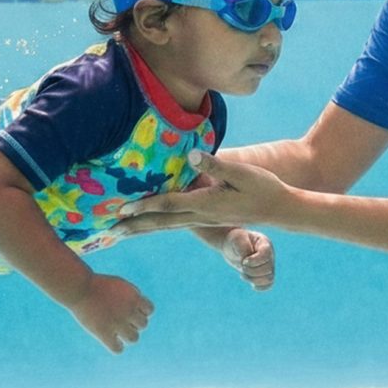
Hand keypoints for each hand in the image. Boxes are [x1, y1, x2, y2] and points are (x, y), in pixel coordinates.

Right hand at [66, 273, 154, 353]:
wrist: (79, 288)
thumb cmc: (97, 284)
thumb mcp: (118, 285)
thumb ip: (131, 295)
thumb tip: (139, 308)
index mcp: (134, 297)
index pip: (149, 310)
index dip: (140, 310)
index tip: (130, 308)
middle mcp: (129, 310)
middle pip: (143, 325)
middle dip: (133, 322)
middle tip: (120, 318)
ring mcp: (117, 323)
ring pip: (134, 338)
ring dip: (127, 335)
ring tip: (116, 330)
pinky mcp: (104, 333)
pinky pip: (118, 349)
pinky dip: (116, 346)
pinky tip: (109, 339)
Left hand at [116, 150, 292, 232]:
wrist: (279, 209)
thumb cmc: (262, 187)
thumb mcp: (242, 173)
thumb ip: (216, 165)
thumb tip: (192, 155)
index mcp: (206, 204)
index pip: (169, 205)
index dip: (146, 205)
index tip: (124, 208)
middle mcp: (200, 215)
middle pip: (161, 222)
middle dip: (134, 225)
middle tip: (108, 231)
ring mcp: (202, 219)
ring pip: (166, 226)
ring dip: (142, 228)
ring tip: (120, 233)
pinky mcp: (205, 218)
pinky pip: (175, 223)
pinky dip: (157, 225)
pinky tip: (148, 224)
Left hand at [221, 228, 274, 290]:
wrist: (232, 246)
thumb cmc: (235, 240)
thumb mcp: (237, 238)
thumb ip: (243, 247)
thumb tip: (247, 260)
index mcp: (264, 243)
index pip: (265, 255)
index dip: (254, 261)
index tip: (243, 261)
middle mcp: (269, 255)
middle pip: (268, 269)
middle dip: (252, 271)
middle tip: (241, 266)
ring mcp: (268, 265)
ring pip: (269, 279)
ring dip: (254, 279)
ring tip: (242, 274)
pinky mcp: (264, 274)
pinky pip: (269, 285)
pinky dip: (260, 287)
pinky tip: (251, 284)